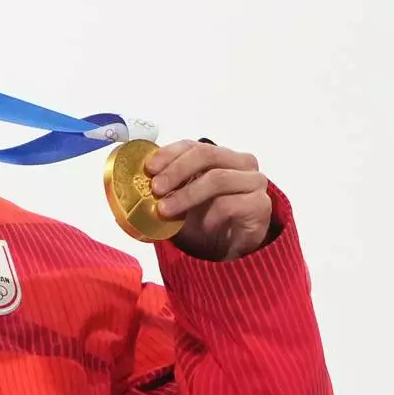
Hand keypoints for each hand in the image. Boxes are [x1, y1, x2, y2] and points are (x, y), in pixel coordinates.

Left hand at [144, 139, 271, 261]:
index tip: (149, 168)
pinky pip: (231, 204)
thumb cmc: (203, 219)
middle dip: (176, 171)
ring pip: (217, 178)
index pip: (191, 145)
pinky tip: (202, 226)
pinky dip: (210, 215)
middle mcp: (240, 163)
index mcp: (219, 155)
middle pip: (205, 154)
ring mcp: (254, 182)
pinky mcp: (261, 205)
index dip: (169, 154)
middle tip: (155, 188)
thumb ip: (164, 185)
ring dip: (186, 195)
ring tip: (166, 210)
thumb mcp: (179, 198)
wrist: (228, 250)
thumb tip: (132, 178)